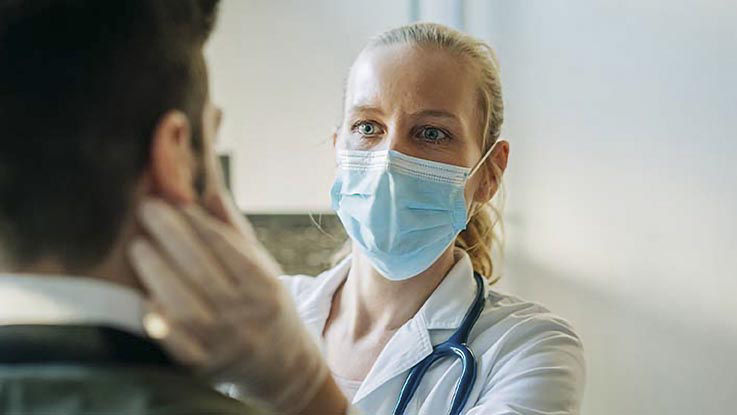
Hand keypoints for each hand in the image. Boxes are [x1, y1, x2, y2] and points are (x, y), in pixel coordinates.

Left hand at [128, 199, 328, 413]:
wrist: (280, 363)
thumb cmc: (263, 303)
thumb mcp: (260, 265)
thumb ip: (232, 230)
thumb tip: (206, 188)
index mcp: (264, 286)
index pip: (228, 248)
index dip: (198, 222)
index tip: (173, 199)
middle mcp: (246, 315)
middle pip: (202, 270)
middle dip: (171, 235)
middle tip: (147, 209)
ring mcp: (223, 342)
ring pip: (185, 305)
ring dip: (158, 272)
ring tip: (138, 246)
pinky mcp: (203, 366)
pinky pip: (175, 343)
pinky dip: (159, 319)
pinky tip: (144, 296)